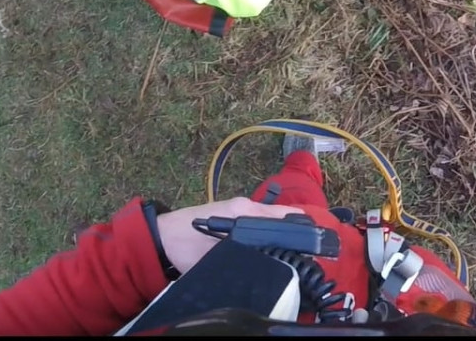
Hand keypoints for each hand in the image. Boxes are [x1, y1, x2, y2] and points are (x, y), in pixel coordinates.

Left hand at [156, 198, 302, 275]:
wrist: (159, 240)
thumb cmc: (185, 243)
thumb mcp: (215, 253)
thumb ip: (243, 256)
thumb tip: (270, 266)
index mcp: (246, 210)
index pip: (285, 216)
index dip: (303, 232)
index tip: (316, 250)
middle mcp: (247, 209)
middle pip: (283, 222)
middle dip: (296, 240)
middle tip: (308, 263)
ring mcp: (240, 216)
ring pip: (272, 227)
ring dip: (283, 242)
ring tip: (295, 264)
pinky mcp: (233, 226)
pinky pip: (260, 232)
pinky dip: (269, 242)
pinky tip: (273, 259)